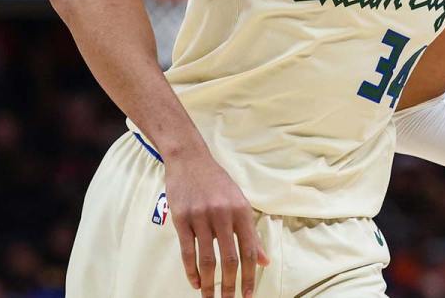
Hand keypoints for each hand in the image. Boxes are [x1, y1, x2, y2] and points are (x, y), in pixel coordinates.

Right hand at [165, 152, 269, 297]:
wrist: (190, 160)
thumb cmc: (217, 183)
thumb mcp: (240, 203)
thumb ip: (251, 233)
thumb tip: (263, 261)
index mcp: (242, 211)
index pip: (249, 250)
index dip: (249, 276)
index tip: (248, 295)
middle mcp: (223, 215)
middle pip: (229, 258)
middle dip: (230, 285)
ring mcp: (201, 217)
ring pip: (207, 259)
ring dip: (209, 283)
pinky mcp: (181, 219)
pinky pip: (187, 251)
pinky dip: (191, 271)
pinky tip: (195, 283)